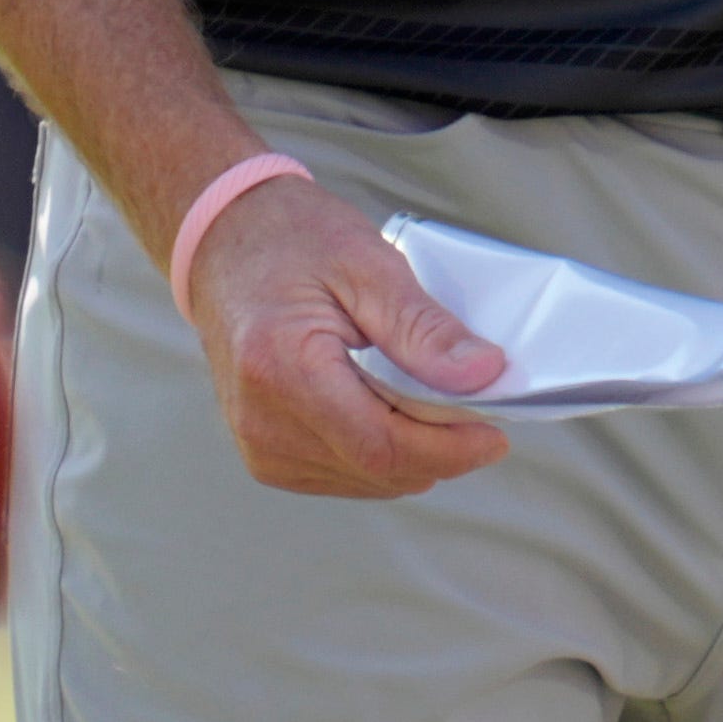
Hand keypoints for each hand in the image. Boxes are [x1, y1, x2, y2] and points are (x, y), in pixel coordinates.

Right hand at [175, 165, 514, 498]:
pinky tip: (395, 410)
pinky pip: (344, 473)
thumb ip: (424, 328)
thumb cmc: (294, 242)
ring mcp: (259, 445)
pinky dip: (382, 452)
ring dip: (413, 452)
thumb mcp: (369, 264)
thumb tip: (483, 374)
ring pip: (366, 480)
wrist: (227, 242)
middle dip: (440, 448)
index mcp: (283, 370)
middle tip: (478, 407)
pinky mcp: (265, 454)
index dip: (448, 450)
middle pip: (379, 469)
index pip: (381, 447)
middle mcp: (263, 422)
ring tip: (434, 400)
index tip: (495, 434)